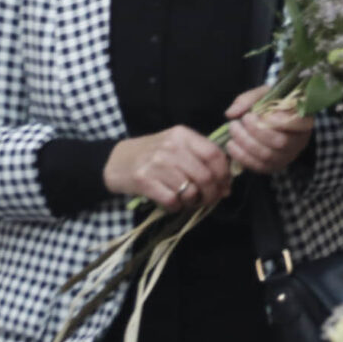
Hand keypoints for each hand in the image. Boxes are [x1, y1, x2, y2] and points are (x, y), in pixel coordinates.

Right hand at [105, 126, 231, 211]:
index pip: (214, 154)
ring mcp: (155, 163)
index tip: (225, 185)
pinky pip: (172, 200)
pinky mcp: (143, 180)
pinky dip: (177, 207)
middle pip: (205, 175)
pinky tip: (173, 203)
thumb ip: (201, 158)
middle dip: (212, 193)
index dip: (224, 173)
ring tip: (189, 201)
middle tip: (210, 200)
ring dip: (194, 202)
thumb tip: (226, 184)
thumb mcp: (176, 146)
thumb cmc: (152, 155)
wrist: (116, 161)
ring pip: (190, 190)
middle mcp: (170, 147)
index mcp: (182, 135)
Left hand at [223, 86, 314, 176]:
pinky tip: (231, 144)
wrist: (271, 120)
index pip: (299, 124)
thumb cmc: (271, 105)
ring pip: (267, 155)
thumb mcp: (264, 94)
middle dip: (256, 131)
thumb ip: (248, 100)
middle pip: (280, 142)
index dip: (282, 122)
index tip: (264, 114)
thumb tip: (231, 113)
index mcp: (303, 120)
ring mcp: (287, 156)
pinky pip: (258, 166)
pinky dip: (241, 156)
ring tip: (233, 128)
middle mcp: (299, 141)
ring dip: (245, 142)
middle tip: (242, 119)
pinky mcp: (273, 167)